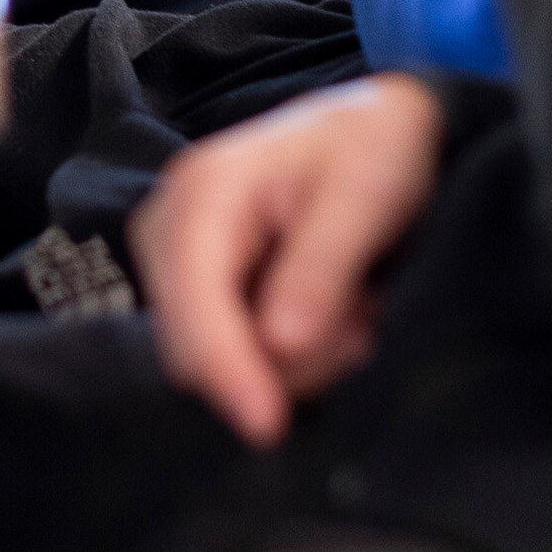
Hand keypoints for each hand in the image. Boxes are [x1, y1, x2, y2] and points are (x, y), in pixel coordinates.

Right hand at [128, 75, 443, 447]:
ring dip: (293, 361)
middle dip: (278, 363)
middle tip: (358, 326)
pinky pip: (233, 354)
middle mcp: (174, 222)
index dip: (226, 367)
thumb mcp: (364, 195)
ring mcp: (183, 256)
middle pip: (192, 345)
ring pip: (213, 359)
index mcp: (206, 189)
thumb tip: (278, 348)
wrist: (377, 126)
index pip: (193, 298)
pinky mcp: (203, 285)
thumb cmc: (371, 146)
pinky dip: (287, 355)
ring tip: (354, 311)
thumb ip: (320, 268)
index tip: (271, 425)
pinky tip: (333, 316)